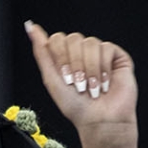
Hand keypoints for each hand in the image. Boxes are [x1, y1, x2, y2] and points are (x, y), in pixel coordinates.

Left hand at [24, 22, 138, 147]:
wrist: (100, 121)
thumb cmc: (76, 107)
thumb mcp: (51, 79)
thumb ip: (41, 52)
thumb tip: (30, 26)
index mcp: (65, 57)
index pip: (57, 39)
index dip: (60, 57)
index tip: (65, 78)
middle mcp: (82, 53)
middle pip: (73, 39)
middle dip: (74, 64)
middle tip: (78, 85)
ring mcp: (100, 54)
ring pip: (90, 43)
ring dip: (89, 69)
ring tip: (92, 88)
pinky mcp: (117, 57)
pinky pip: (106, 48)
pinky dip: (103, 68)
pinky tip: (105, 84)